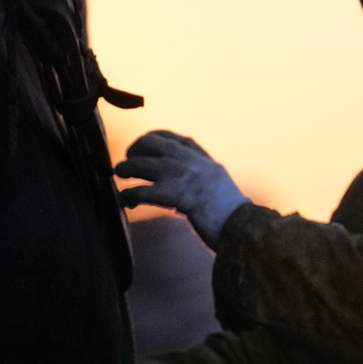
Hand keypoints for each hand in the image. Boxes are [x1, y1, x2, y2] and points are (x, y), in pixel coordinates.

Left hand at [115, 130, 248, 249]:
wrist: (243, 227)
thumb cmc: (230, 212)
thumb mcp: (216, 181)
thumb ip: (199, 173)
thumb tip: (183, 181)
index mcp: (200, 157)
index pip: (169, 136)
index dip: (150, 139)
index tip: (140, 146)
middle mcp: (190, 160)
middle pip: (151, 143)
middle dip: (134, 149)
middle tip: (127, 163)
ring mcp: (182, 176)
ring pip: (141, 163)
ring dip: (126, 168)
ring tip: (119, 175)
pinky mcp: (176, 195)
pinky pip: (142, 191)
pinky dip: (129, 195)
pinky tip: (125, 201)